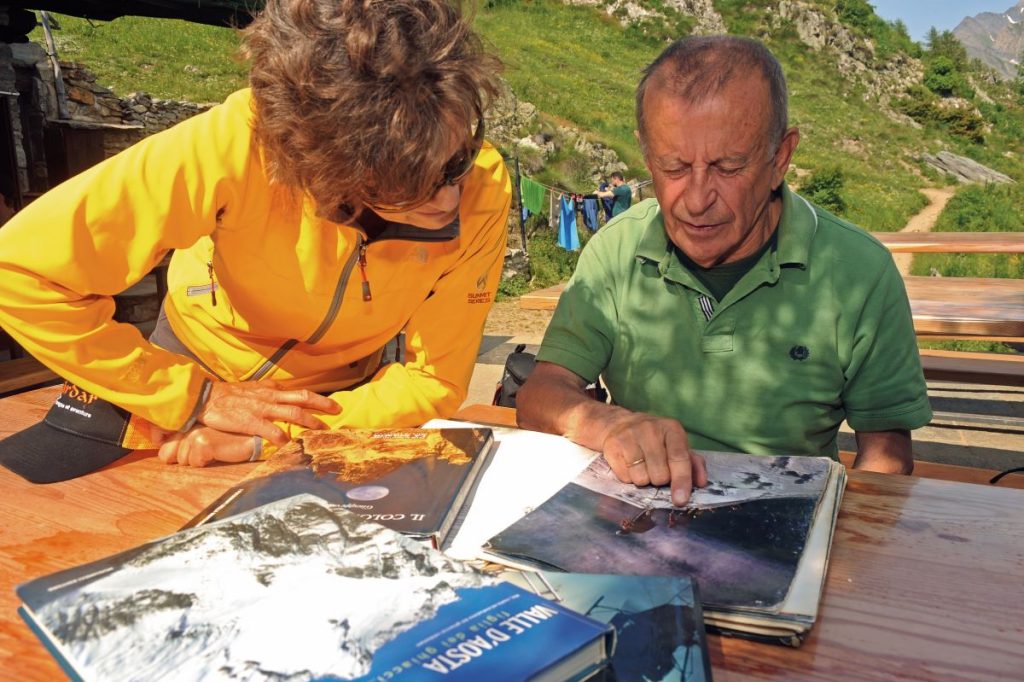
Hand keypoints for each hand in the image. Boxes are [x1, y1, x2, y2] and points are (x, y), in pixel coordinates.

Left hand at [157, 427, 260, 467]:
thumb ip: (180, 441)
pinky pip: (195, 463)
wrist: (252, 438)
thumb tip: (164, 454)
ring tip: (215, 449)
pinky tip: (220, 452)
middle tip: (206, 450)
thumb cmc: (227, 439)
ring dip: (198, 460)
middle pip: (168, 455)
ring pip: (182, 460)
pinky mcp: (204, 442)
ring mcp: (195, 432)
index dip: (172, 453)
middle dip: (186, 458)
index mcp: (185, 420)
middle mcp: (187, 423)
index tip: (191, 449)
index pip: (162, 447)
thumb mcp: (201, 437)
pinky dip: (207, 462)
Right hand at [198, 380, 339, 445]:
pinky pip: (271, 430)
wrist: (206, 397)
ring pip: (293, 413)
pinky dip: (283, 438)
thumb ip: (269, 391)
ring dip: (310, 422)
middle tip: (338, 411)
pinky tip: (291, 445)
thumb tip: (284, 393)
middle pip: (302, 398)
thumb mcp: (252, 388)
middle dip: (322, 404)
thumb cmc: (228, 394)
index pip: (298, 392)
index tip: (331, 405)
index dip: (317, 398)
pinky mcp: (251, 421)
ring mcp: (261, 409)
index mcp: (270, 390)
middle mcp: (270, 397)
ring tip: (321, 431)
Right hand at [600, 412, 707, 505]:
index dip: (681, 481)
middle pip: (660, 474)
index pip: (679, 458)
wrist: (619, 424)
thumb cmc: (655, 440)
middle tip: (656, 470)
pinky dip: (629, 478)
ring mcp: (629, 437)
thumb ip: (692, 463)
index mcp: (671, 429)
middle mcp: (650, 430)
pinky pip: (625, 478)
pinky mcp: (612, 447)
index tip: (681, 500)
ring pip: (641, 479)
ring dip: (644, 480)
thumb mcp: (676, 445)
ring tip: (642, 467)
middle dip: (660, 480)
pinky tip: (629, 465)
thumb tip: (701, 483)